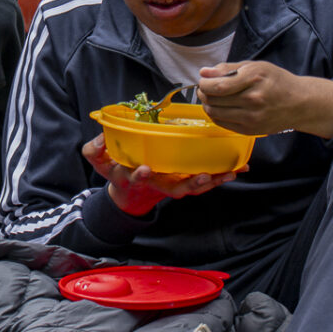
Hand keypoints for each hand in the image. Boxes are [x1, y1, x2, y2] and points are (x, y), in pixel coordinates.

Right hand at [83, 132, 236, 215]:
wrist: (130, 192)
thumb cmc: (117, 169)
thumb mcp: (100, 161)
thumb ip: (95, 150)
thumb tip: (101, 139)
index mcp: (134, 177)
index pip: (136, 177)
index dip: (140, 175)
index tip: (145, 169)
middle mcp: (157, 184)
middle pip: (175, 188)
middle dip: (189, 184)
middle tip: (202, 177)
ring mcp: (172, 184)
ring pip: (194, 187)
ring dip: (212, 182)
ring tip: (228, 173)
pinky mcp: (184, 181)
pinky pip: (204, 181)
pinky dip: (221, 176)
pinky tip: (237, 169)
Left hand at [196, 61, 332, 137]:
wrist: (299, 104)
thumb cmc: (277, 82)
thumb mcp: (255, 66)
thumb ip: (228, 68)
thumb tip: (204, 72)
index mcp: (254, 79)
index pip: (218, 86)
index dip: (204, 83)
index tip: (204, 79)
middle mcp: (253, 100)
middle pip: (213, 100)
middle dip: (203, 93)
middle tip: (204, 87)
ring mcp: (251, 118)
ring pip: (214, 113)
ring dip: (207, 104)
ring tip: (211, 97)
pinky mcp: (249, 130)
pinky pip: (222, 123)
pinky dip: (215, 115)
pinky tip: (220, 107)